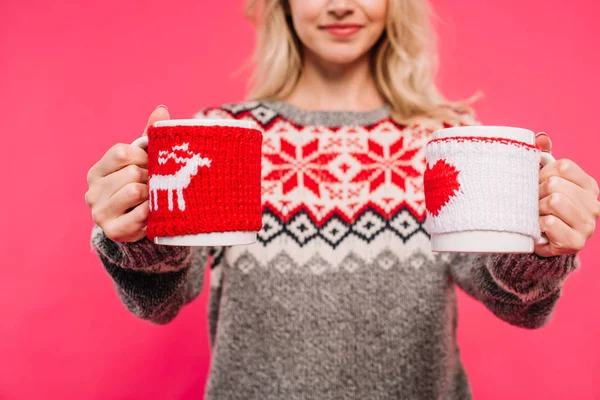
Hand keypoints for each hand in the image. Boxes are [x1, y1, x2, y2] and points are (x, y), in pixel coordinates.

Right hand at [85, 105, 169, 241]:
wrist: (140, 224)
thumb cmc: (142, 185)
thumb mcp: (144, 160)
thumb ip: (149, 135)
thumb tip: (162, 109)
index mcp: (97, 171)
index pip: (121, 152)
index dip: (143, 156)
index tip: (151, 163)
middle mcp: (92, 191)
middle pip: (131, 172)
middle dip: (151, 176)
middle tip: (156, 184)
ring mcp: (99, 212)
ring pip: (134, 191)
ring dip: (151, 193)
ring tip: (154, 197)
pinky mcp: (113, 231)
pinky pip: (139, 215)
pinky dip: (151, 212)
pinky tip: (153, 212)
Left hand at [535, 133, 599, 256]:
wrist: (543, 241)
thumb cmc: (543, 206)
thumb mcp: (545, 180)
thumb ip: (544, 157)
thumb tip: (540, 137)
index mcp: (589, 186)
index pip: (564, 166)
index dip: (543, 172)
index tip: (538, 183)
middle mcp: (594, 205)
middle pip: (555, 184)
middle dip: (537, 193)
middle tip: (534, 203)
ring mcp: (588, 225)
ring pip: (553, 202)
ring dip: (536, 209)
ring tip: (537, 215)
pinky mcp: (575, 242)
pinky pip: (549, 223)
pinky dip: (538, 225)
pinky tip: (540, 228)